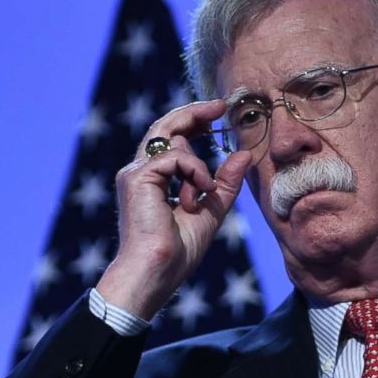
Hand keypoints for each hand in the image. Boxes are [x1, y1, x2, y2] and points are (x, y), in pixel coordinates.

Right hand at [96, 99, 255, 319]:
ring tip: (203, 193)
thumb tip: (242, 154)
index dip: (193, 121)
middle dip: (194, 113)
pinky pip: (174, 157)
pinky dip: (194, 171)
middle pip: (166, 126)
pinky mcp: (137, 178)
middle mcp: (140, 171)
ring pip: (173, 140)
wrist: (157, 272)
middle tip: (220, 106)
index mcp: (153, 179)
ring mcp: (135, 173)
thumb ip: (225, 183)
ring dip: (199, 166)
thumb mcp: (211, 210)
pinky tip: (199, 192)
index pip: (171, 138)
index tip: (218, 112)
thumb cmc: (178, 252)